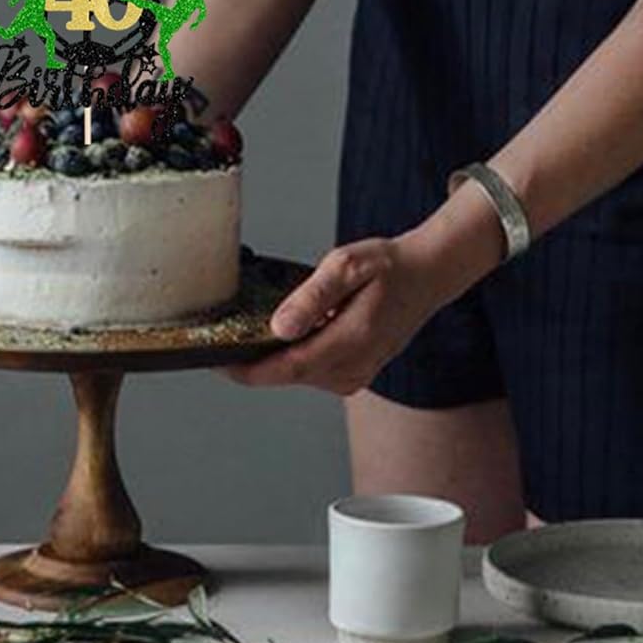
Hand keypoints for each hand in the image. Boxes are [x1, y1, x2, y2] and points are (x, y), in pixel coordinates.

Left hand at [220, 234, 447, 395]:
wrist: (427, 278)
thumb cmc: (390, 267)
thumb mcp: (348, 265)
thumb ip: (312, 296)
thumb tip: (278, 327)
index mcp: (350, 342)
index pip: (284, 369)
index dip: (243, 368)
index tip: (214, 358)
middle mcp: (352, 368)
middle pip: (284, 375)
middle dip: (252, 358)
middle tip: (225, 331)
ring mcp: (353, 377)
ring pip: (296, 375)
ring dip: (273, 357)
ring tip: (255, 326)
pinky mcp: (352, 376)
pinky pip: (311, 371)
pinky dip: (294, 355)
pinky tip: (290, 330)